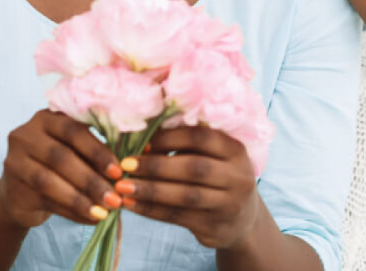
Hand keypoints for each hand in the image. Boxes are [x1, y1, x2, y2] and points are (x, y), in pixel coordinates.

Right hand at [0, 110, 124, 228]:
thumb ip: (93, 154)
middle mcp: (25, 135)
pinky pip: (45, 201)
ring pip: (50, 181)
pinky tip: (90, 218)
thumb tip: (125, 168)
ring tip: (103, 212)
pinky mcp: (12, 188)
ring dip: (80, 199)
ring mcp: (14, 161)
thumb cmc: (57, 166)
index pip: (73, 130)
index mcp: (46, 118)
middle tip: (114, 197)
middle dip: (91, 179)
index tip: (118, 172)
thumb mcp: (74, 151)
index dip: (97, 151)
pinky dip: (71, 212)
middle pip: (61, 157)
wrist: (21, 192)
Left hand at [114, 126, 260, 249]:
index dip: (170, 138)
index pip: (202, 138)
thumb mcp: (214, 158)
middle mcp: (238, 177)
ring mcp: (229, 204)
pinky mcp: (215, 227)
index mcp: (236, 150)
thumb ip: (187, 147)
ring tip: (123, 187)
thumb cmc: (218, 178)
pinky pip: (178, 217)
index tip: (143, 142)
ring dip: (150, 190)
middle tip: (125, 165)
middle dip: (156, 166)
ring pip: (185, 196)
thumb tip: (142, 139)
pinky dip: (151, 210)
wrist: (242, 220)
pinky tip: (132, 205)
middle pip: (194, 168)